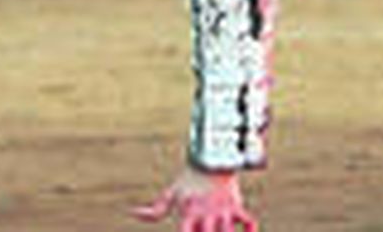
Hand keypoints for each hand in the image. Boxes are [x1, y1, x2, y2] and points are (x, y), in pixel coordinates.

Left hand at [132, 166, 257, 231]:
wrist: (210, 157)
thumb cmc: (188, 181)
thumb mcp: (171, 194)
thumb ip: (154, 210)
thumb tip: (132, 212)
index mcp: (188, 213)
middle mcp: (205, 213)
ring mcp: (222, 210)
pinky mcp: (236, 205)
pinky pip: (247, 220)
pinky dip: (250, 230)